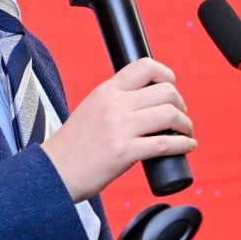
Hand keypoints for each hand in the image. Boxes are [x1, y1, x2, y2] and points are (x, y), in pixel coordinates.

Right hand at [39, 57, 195, 201]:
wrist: (53, 173)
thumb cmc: (74, 146)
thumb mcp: (91, 110)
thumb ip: (115, 102)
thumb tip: (148, 102)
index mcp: (106, 91)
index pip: (144, 66)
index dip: (166, 75)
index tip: (171, 88)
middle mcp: (114, 105)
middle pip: (166, 92)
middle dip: (180, 105)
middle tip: (180, 117)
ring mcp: (119, 128)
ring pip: (169, 115)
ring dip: (185, 124)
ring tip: (184, 132)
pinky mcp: (124, 152)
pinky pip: (165, 143)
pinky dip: (183, 144)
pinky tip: (188, 146)